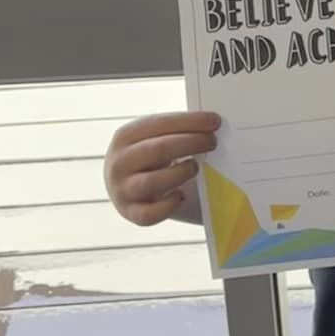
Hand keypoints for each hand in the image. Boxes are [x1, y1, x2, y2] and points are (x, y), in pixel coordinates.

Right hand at [105, 111, 219, 226]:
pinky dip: (169, 206)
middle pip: (158, 150)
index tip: (214, 121)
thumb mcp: (154, 137)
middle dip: (191, 143)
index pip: (159, 124)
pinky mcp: (130, 213)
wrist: (126, 185)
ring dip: (180, 173)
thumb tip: (211, 124)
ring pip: (152, 182)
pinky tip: (181, 196)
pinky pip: (149, 214)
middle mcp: (119, 163)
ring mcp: (122, 190)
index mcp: (125, 136)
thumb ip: (175, 131)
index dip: (189, 122)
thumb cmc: (149, 157)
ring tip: (195, 167)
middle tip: (212, 142)